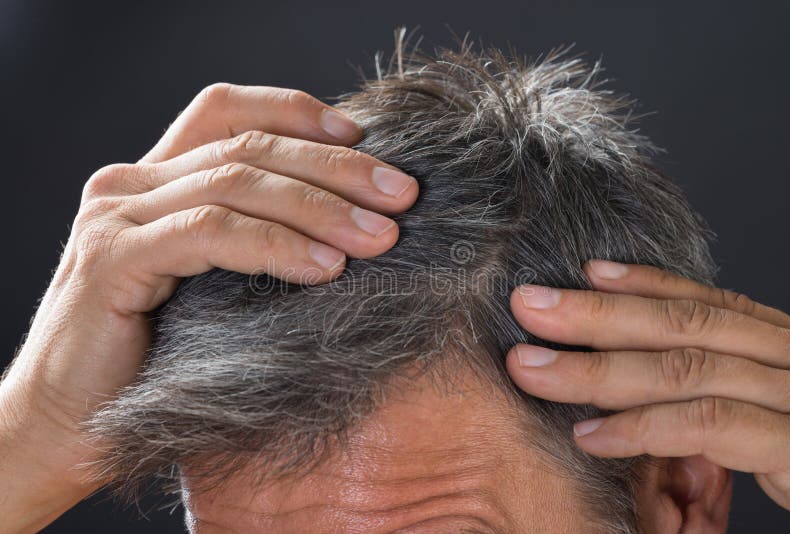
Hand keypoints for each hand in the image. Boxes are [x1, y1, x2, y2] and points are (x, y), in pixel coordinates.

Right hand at [0, 83, 417, 531]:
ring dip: (319, 207)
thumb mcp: (214, 284)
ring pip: (235, 182)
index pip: (227, 112)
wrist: (68, 426)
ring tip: (379, 237)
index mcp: (155, 179)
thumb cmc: (155, 359)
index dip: (296, 113)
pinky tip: (325, 267)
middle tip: (401, 195)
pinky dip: (275, 245)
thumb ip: (254, 239)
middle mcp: (131, 182)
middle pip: (247, 146)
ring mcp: (117, 215)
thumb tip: (348, 219)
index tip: (364, 137)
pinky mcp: (112, 258)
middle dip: (335, 167)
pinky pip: (210, 233)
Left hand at [506, 260, 789, 514]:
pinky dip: (642, 427)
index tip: (583, 271)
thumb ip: (712, 387)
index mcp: (780, 345)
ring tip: (533, 368)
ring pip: (688, 367)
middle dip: (596, 314)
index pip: (704, 301)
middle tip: (527, 305)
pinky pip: (710, 425)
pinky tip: (589, 433)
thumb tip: (632, 377)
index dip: (641, 283)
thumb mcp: (763, 411)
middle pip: (683, 323)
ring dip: (600, 367)